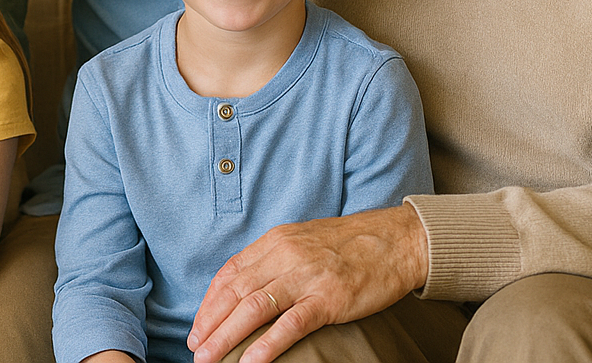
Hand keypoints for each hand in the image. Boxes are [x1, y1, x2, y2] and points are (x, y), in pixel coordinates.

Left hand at [187, 205, 428, 362]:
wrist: (396, 240)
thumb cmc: (349, 244)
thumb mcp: (302, 241)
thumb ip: (274, 260)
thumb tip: (245, 286)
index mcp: (275, 241)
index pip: (229, 273)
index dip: (209, 303)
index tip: (197, 327)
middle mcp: (285, 255)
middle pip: (235, 292)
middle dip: (210, 324)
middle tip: (195, 349)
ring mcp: (306, 276)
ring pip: (254, 308)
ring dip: (226, 337)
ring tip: (210, 359)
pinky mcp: (329, 298)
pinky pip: (291, 325)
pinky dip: (267, 345)